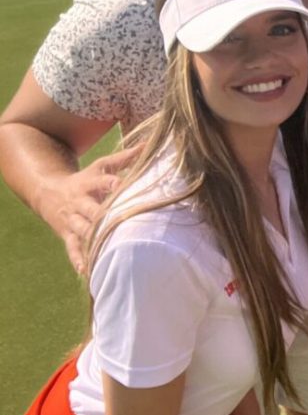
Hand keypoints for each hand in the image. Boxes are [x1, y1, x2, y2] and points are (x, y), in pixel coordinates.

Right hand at [38, 146, 138, 273]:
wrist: (48, 193)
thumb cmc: (86, 179)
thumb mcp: (102, 165)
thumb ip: (126, 157)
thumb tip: (151, 143)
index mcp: (90, 183)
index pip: (102, 182)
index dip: (112, 184)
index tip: (123, 186)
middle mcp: (80, 202)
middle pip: (92, 209)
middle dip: (103, 216)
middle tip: (119, 223)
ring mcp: (72, 220)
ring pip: (82, 230)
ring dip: (94, 239)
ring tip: (106, 250)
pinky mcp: (67, 234)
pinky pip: (72, 248)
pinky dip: (78, 259)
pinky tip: (87, 271)